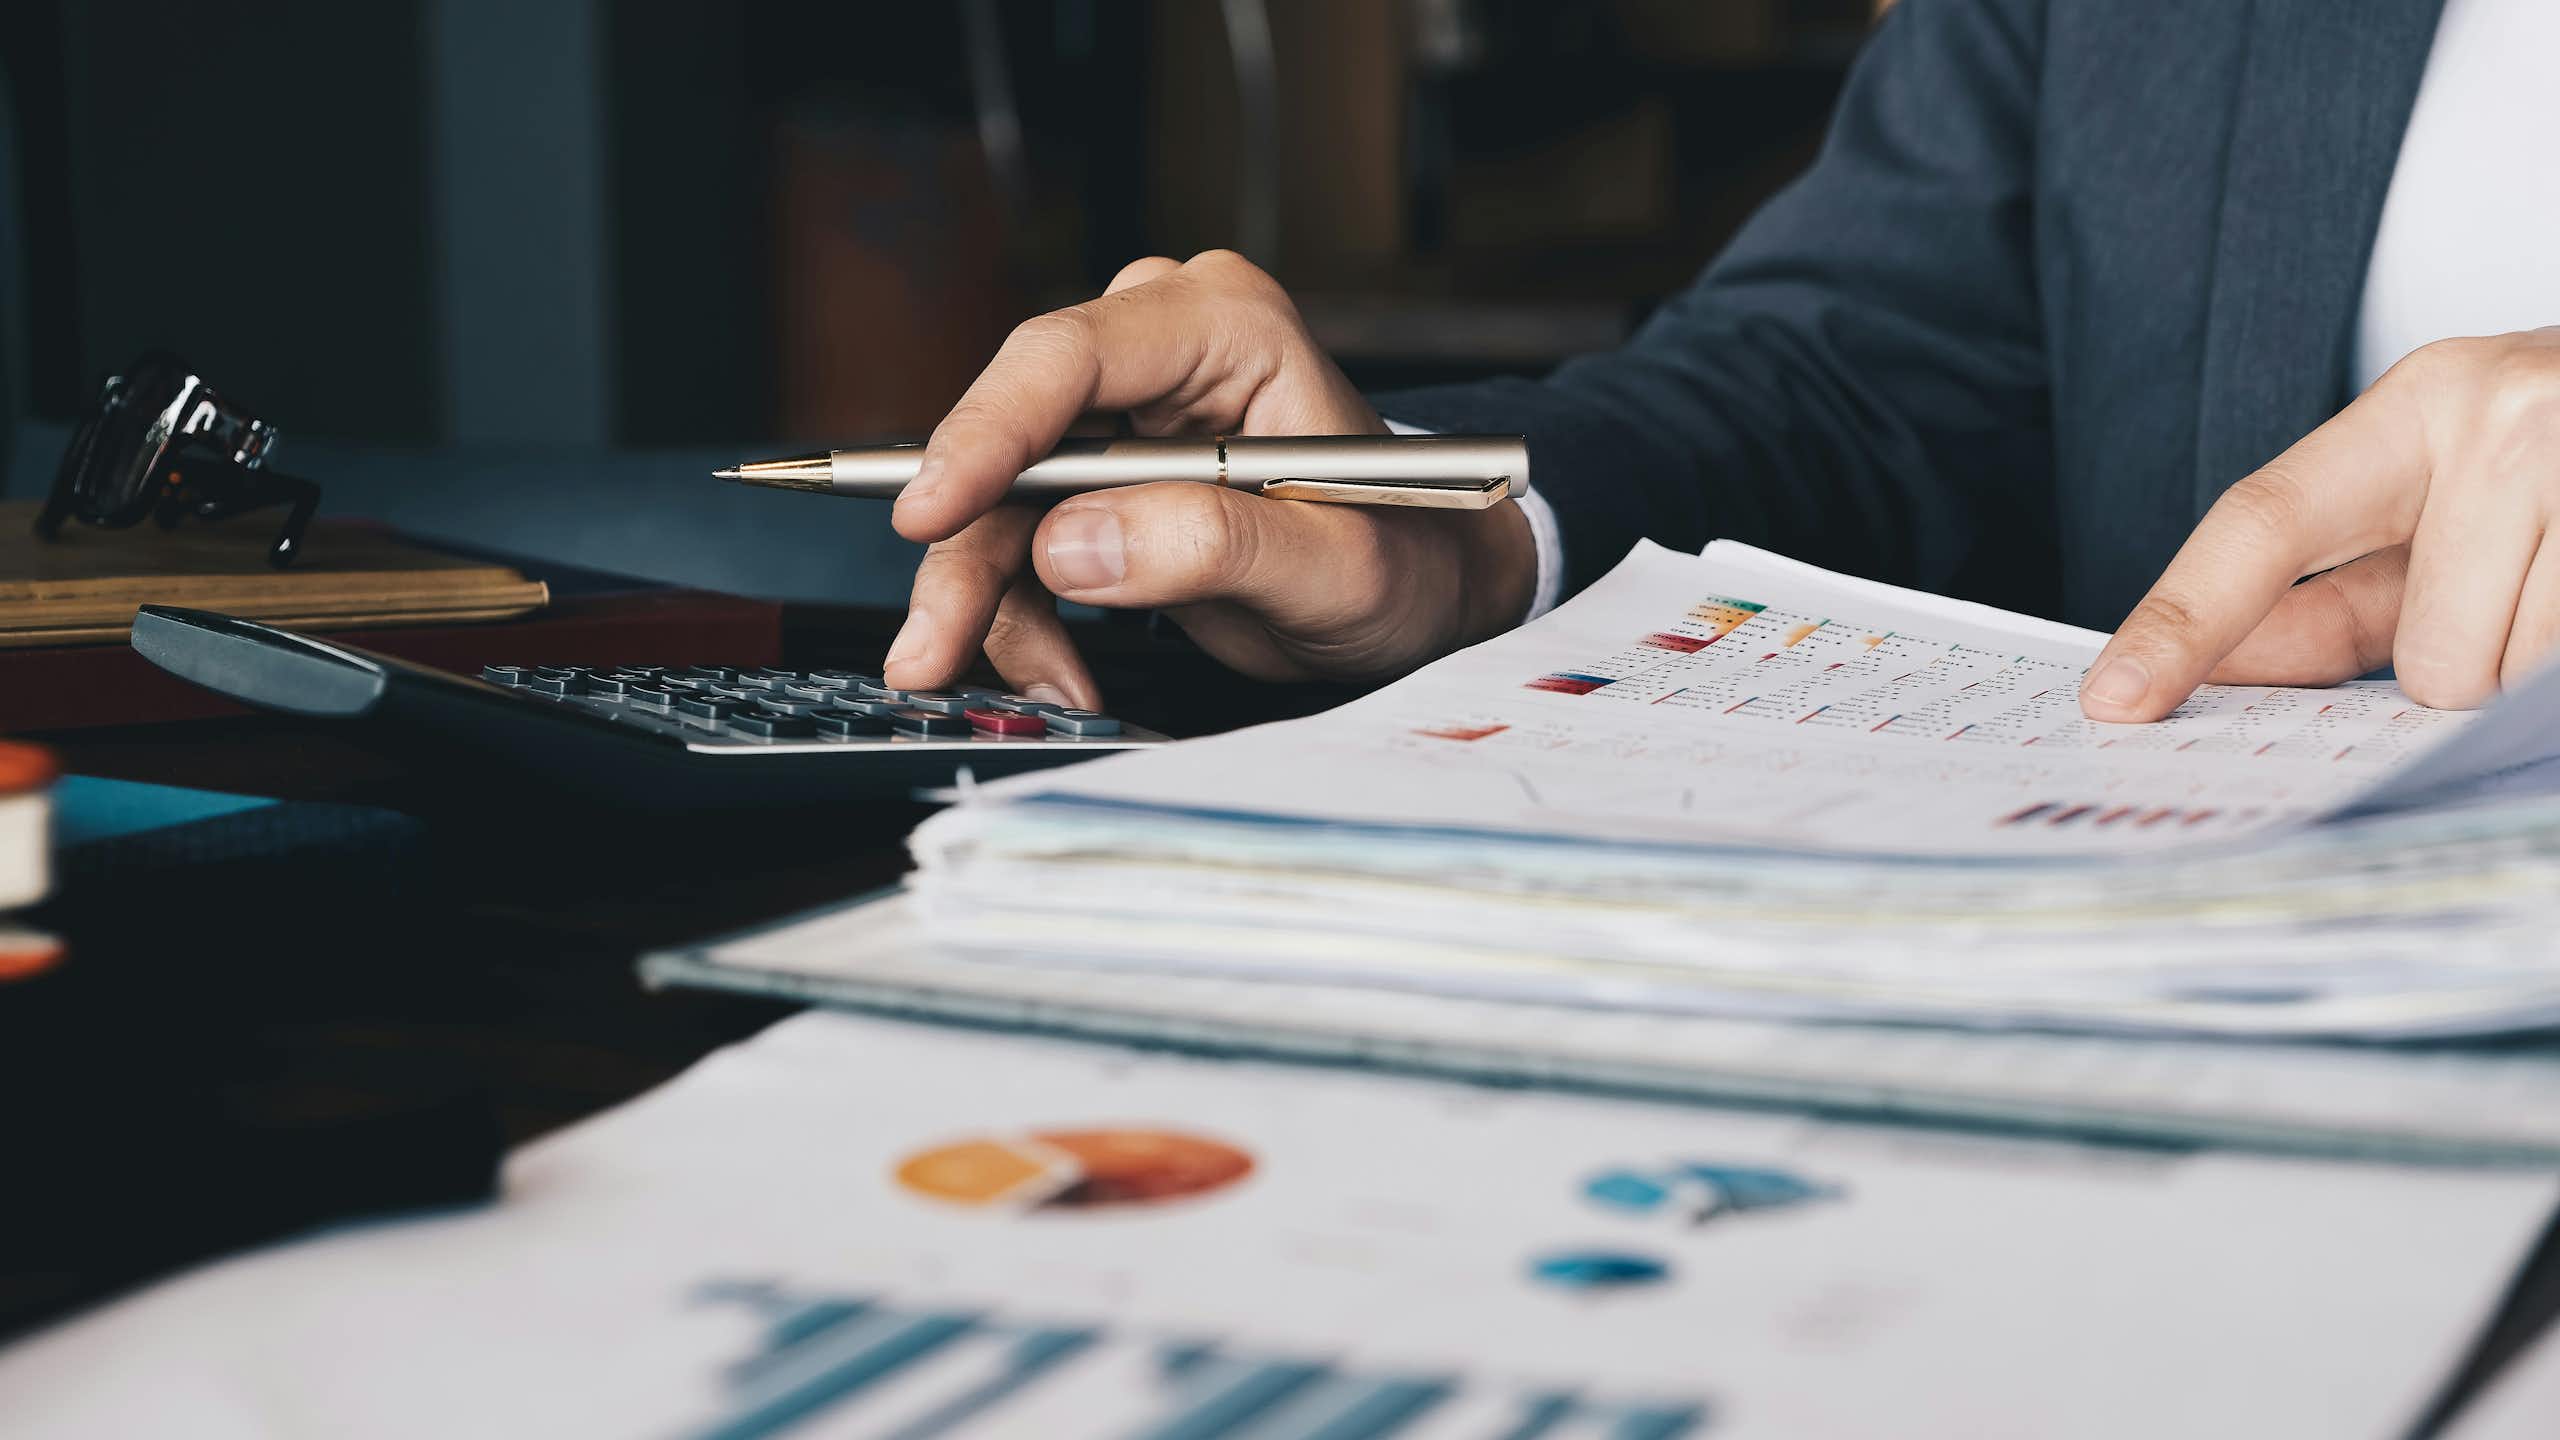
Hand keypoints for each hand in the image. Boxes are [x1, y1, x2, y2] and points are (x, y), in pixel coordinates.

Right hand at [881, 250, 1536, 708]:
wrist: (1421, 590)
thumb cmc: (1404, 557)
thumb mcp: (1334, 566)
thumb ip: (1212, 545)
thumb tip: (1074, 545)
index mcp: (1224, 324)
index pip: (1071, 359)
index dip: (987, 433)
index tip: (930, 511)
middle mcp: (1157, 351)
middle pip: (1015, 435)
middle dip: (968, 550)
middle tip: (931, 647)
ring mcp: (1122, 415)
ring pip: (1000, 503)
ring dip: (990, 603)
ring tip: (1041, 689)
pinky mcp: (1098, 480)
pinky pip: (1019, 543)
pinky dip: (1024, 618)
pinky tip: (1066, 677)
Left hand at [2082, 327, 2559, 719]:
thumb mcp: (2454, 489)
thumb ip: (2341, 586)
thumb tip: (2224, 672)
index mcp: (2425, 400)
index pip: (2261, 522)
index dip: (2179, 621)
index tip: (2111, 700)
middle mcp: (2509, 413)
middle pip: (2426, 657)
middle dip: (2469, 669)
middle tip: (2532, 595)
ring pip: (2504, 676)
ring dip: (2538, 669)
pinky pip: (2557, 672)